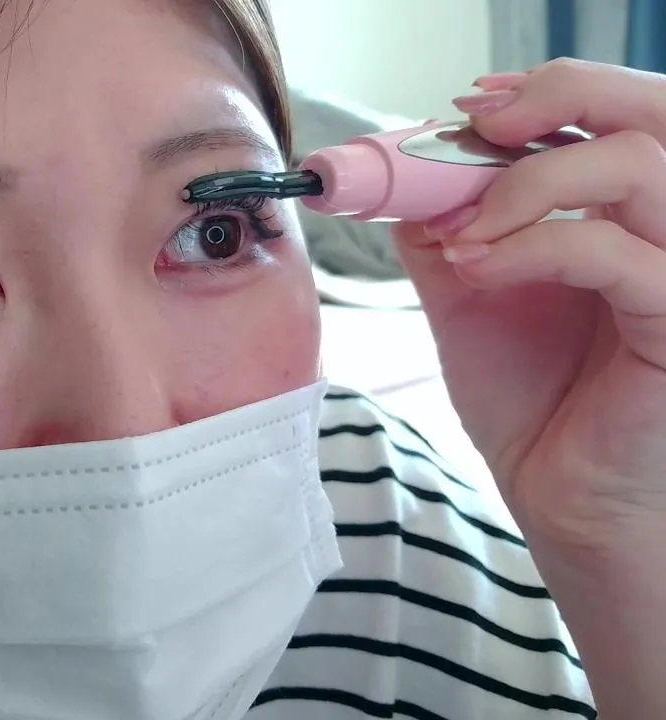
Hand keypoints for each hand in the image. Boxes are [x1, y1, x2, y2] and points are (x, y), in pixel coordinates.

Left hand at [393, 59, 665, 550]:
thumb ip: (452, 228)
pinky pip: (615, 253)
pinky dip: (532, 245)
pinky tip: (475, 268)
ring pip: (641, 166)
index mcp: (633, 215)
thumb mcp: (475, 296)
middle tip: (479, 127)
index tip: (467, 108)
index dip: (552, 91)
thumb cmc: (537, 402)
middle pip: (654, 114)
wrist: (560, 499)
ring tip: (462, 229)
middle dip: (560, 97)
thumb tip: (409, 170)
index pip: (618, 116)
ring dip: (530, 182)